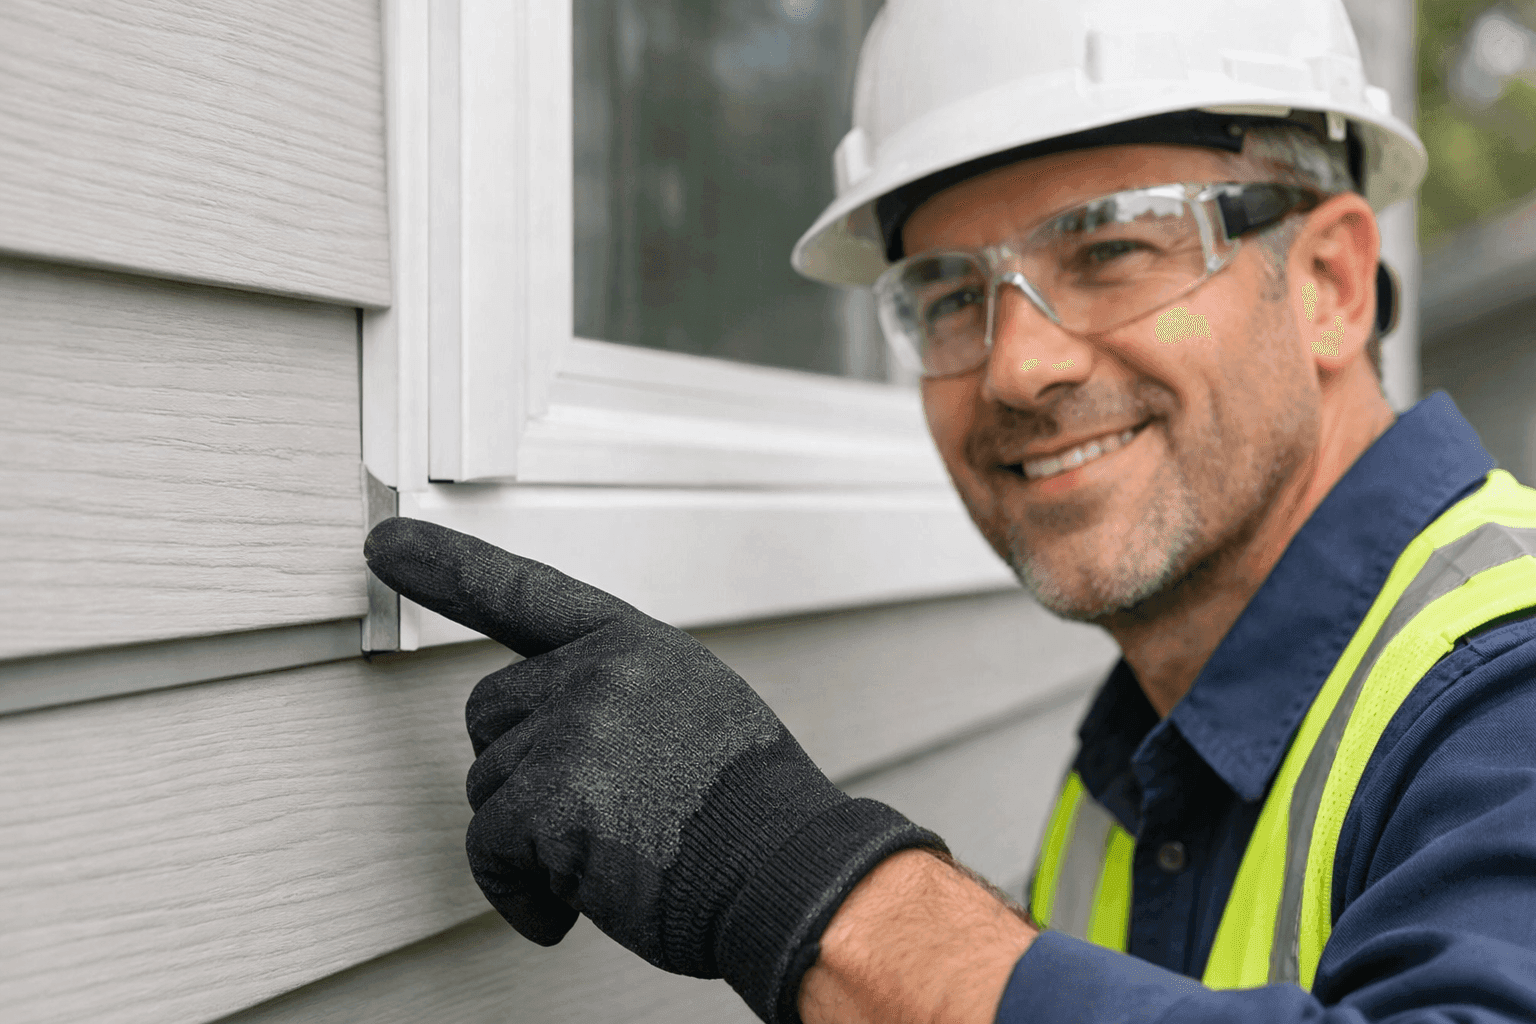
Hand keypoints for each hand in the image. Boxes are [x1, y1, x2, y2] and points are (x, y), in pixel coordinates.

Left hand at [363, 517, 948, 1023]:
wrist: (790, 875)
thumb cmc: (750, 817)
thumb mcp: (696, 716)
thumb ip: (620, 700)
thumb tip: (550, 732)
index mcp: (638, 648)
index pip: (527, 594)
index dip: (448, 567)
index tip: (387, 545)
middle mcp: (601, 673)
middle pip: (488, 714)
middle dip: (517, 771)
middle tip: (584, 817)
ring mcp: (577, 731)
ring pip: (486, 786)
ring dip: (528, 839)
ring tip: (609, 858)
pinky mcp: (555, 800)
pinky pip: (489, 848)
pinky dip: (519, 892)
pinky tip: (572, 908)